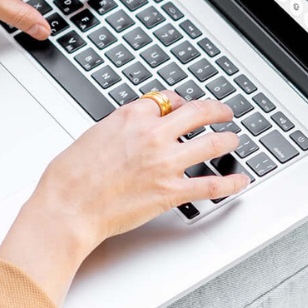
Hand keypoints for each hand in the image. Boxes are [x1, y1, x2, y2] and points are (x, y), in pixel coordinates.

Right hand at [0, 93, 248, 304]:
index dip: (180, 103)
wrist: (68, 207)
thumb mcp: (92, 135)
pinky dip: (230, 183)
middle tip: (224, 112)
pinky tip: (239, 180)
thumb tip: (129, 131)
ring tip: (234, 140)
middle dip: (216, 111)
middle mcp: (153, 134)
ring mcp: (165, 163)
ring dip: (227, 140)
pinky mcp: (170, 191)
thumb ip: (118, 129)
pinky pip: (210, 185)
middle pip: (198, 113)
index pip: (166, 100)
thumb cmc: (70, 177)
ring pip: (211, 143)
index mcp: (130, 117)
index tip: (184, 107)